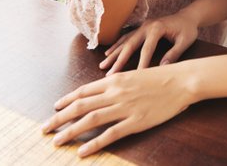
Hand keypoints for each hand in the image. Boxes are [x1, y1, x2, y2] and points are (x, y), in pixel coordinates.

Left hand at [41, 65, 195, 156]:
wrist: (182, 80)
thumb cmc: (161, 77)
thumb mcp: (134, 75)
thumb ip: (117, 84)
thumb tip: (102, 91)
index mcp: (114, 80)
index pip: (83, 91)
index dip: (66, 100)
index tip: (54, 108)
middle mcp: (115, 93)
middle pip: (80, 106)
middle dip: (59, 118)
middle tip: (44, 128)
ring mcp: (125, 107)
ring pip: (90, 120)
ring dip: (70, 131)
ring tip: (56, 141)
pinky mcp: (136, 121)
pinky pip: (110, 134)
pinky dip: (94, 143)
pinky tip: (82, 151)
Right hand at [99, 11, 198, 73]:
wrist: (188, 16)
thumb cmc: (188, 30)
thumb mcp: (185, 41)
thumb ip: (174, 53)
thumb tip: (162, 68)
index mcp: (157, 28)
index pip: (146, 49)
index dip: (140, 64)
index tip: (133, 78)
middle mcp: (146, 26)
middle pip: (130, 45)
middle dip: (119, 60)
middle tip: (109, 74)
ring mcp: (142, 26)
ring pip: (125, 41)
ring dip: (113, 53)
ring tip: (103, 65)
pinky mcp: (141, 28)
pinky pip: (126, 37)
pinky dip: (116, 45)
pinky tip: (108, 53)